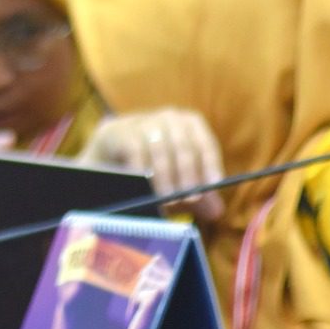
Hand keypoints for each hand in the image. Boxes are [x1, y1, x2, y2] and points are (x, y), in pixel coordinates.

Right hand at [83, 108, 225, 221]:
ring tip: (166, 199)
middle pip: (183, 147)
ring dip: (164, 177)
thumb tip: (216, 212)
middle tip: (187, 200)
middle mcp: (170, 117)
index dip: (210, 165)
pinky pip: (136, 151)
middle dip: (186, 176)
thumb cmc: (155, 165)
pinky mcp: (121, 131)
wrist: (113, 151)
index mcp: (190, 124)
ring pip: (160, 150)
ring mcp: (144, 122)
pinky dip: (142, 170)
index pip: (205, 144)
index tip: (212, 185)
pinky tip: (144, 186)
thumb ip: (197, 193)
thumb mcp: (179, 177)